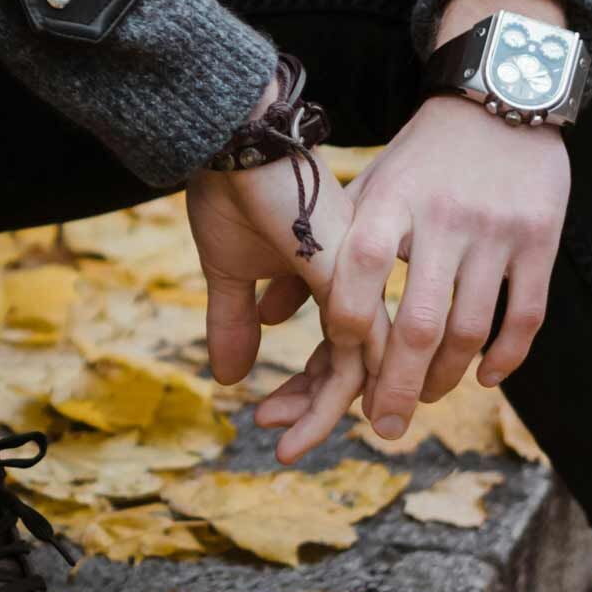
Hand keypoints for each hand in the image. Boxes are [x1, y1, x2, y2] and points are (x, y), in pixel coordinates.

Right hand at [188, 84, 359, 461]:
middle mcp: (361, 283)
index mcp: (339, 276)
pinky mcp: (353, 285)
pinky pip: (357, 358)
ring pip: (360, 371)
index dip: (304, 388)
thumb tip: (229, 378)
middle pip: (352, 365)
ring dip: (320, 414)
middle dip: (312, 408)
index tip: (267, 417)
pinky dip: (330, 400)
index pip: (335, 348)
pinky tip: (305, 426)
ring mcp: (362, 284)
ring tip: (288, 447)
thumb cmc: (233, 192)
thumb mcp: (230, 272)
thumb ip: (236, 322)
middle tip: (277, 440)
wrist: (236, 144)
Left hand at [257, 0, 570, 443]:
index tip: (338, 358)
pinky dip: (504, 356)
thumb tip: (262, 318)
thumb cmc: (417, 160)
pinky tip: (483, 379)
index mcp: (391, 201)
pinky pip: (525, 315)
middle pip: (419, 323)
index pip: (364, 268)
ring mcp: (496, 231)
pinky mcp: (540, 240)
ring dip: (446, 378)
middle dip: (397, 385)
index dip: (351, 320)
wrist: (498, 98)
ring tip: (426, 400)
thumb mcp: (364, 193)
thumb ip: (321, 254)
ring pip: (471, 329)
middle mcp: (445, 218)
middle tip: (382, 427)